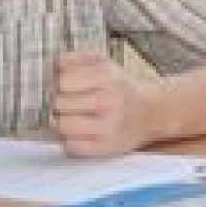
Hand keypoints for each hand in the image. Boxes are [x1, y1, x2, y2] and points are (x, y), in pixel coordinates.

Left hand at [51, 49, 166, 156]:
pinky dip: (69, 140)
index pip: (62, 81)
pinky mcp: (107, 148)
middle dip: (57, 102)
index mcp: (106, 77)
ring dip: (60, 122)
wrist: (153, 112)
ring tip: (69, 117)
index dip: (56, 83)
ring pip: (63, 126)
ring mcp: (108, 127)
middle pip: (59, 104)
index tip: (61, 85)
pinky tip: (76, 132)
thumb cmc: (121, 86)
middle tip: (65, 103)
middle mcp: (108, 101)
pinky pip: (73, 147)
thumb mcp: (103, 62)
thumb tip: (52, 64)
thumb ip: (76, 58)